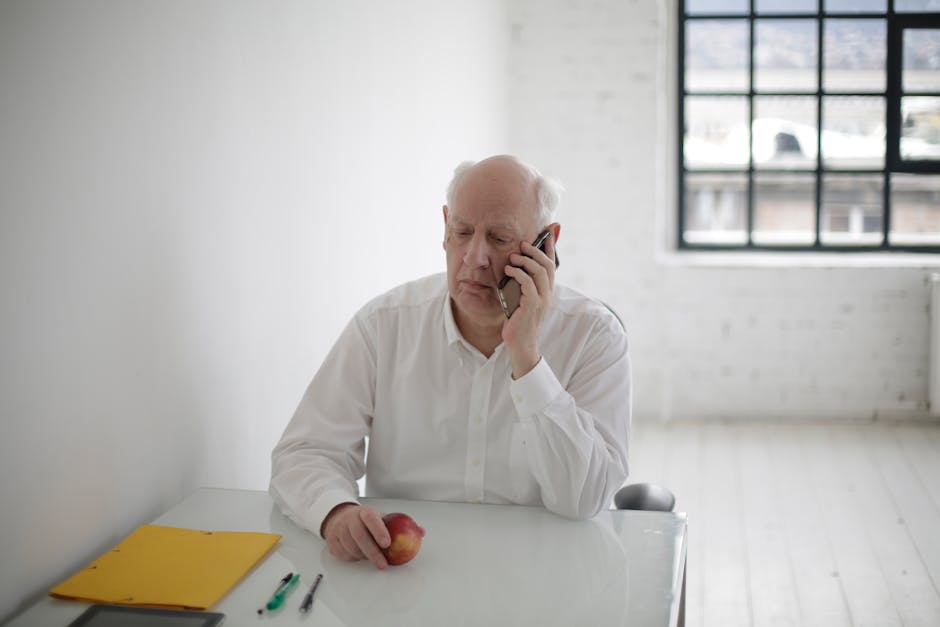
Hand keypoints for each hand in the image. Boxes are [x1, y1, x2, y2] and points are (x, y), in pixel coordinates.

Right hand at [321, 503, 390, 568]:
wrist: (340, 517)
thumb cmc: (364, 520)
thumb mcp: (378, 517)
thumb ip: (395, 525)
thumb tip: (417, 533)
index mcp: (364, 512)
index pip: (371, 518)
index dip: (379, 531)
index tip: (387, 544)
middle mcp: (350, 519)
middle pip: (359, 536)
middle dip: (373, 553)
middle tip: (383, 564)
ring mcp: (339, 529)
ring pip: (351, 547)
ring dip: (363, 556)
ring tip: (371, 557)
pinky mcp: (332, 541)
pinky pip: (343, 555)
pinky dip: (354, 558)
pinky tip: (359, 555)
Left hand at [501, 230, 556, 377]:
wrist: (519, 344)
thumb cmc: (518, 320)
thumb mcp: (520, 298)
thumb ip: (522, 283)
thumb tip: (514, 264)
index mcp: (547, 290)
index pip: (552, 264)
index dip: (550, 247)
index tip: (547, 231)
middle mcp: (548, 294)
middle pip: (548, 265)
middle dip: (536, 250)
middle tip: (522, 243)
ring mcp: (542, 300)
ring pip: (540, 272)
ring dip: (525, 260)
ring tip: (512, 257)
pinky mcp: (532, 306)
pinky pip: (528, 284)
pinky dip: (518, 274)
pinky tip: (508, 270)